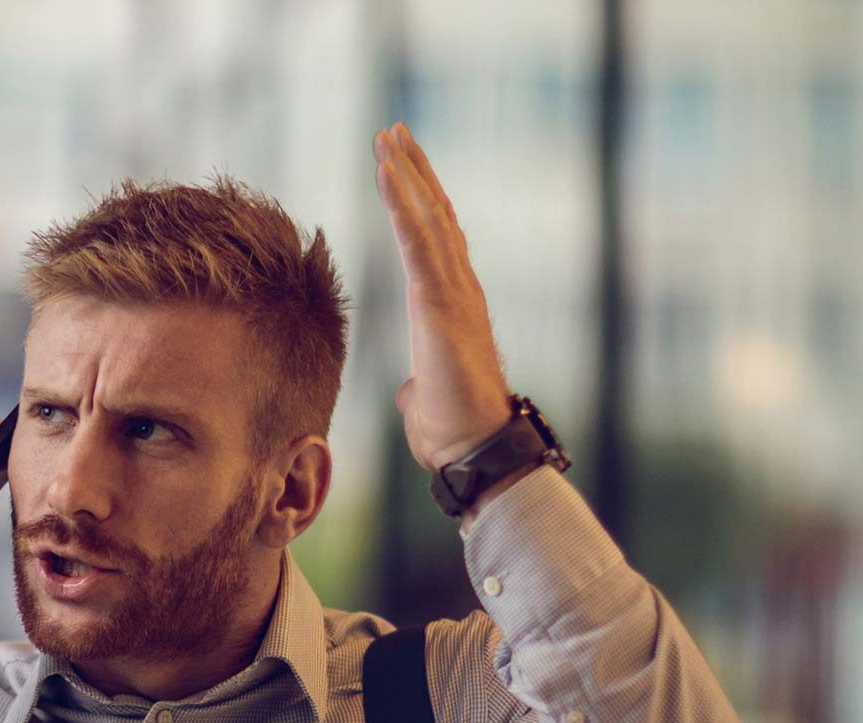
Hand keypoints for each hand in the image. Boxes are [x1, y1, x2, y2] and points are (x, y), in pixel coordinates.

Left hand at [372, 123, 515, 470]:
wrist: (474, 450)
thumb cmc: (452, 432)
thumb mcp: (424, 399)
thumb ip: (419, 383)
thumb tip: (411, 388)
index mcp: (452, 308)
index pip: (434, 243)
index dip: (419, 204)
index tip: (400, 168)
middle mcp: (459, 290)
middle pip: (436, 217)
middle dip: (415, 173)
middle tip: (393, 132)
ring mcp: (454, 293)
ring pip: (430, 219)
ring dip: (408, 174)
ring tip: (387, 136)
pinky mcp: (442, 303)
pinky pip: (419, 242)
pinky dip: (404, 203)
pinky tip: (389, 171)